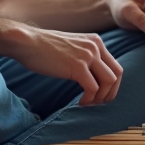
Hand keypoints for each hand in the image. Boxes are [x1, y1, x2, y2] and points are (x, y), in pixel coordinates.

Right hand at [0, 23, 123, 105]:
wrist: (27, 42)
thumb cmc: (43, 47)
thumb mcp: (72, 46)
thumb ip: (84, 56)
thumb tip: (92, 76)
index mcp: (96, 41)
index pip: (115, 66)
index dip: (112, 85)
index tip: (101, 95)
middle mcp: (95, 46)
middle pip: (117, 74)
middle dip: (110, 93)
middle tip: (98, 103)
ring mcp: (88, 56)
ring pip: (109, 82)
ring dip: (101, 98)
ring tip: (88, 103)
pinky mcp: (78, 67)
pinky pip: (93, 89)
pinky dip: (89, 100)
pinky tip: (80, 103)